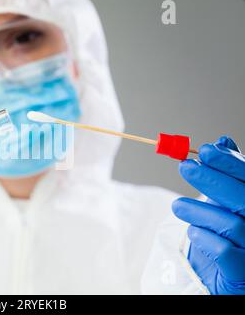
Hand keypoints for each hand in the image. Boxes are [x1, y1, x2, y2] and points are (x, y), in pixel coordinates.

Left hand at [172, 136, 244, 294]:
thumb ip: (226, 174)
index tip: (204, 150)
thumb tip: (222, 141)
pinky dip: (204, 238)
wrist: (225, 275)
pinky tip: (194, 233)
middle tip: (185, 167)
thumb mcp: (225, 200)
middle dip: (212, 179)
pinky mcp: (244, 273)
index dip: (230, 162)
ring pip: (232, 224)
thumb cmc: (226, 233)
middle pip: (244, 198)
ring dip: (199, 211)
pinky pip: (225, 251)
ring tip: (177, 206)